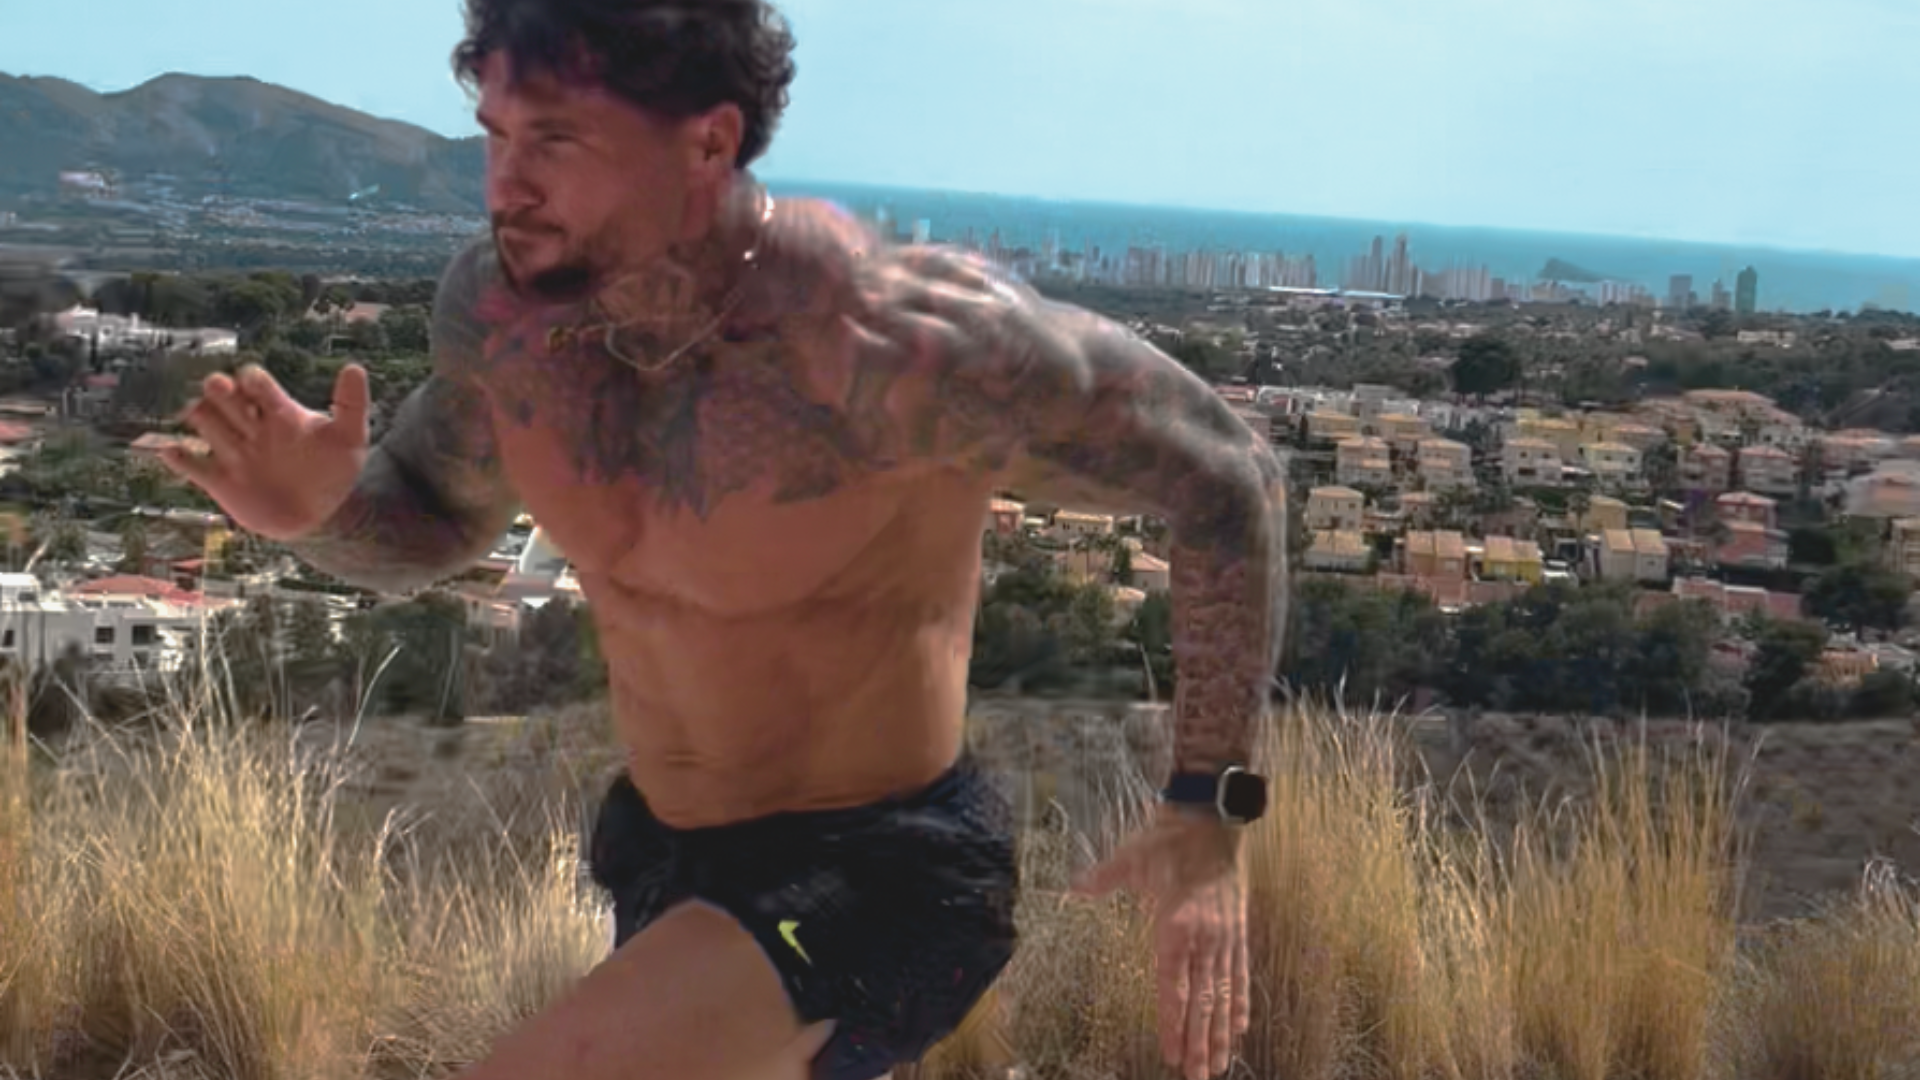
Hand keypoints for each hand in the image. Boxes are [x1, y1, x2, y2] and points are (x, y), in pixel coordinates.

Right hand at [159, 363, 370, 540]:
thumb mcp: (350, 437)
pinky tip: (172, 451)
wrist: (323, 515)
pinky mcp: (221, 480)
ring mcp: (234, 452)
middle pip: (224, 397)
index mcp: (280, 412)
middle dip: (219, 389)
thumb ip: (352, 404)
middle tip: (218, 387)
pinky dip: (178, 457)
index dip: (252, 380)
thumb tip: (355, 368)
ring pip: (204, 422)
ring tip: (197, 414)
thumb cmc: (335, 470)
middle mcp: (251, 426)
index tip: (253, 383)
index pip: (257, 384)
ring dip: (199, 415)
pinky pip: (192, 465)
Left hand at [1073, 806, 1249, 1079]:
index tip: (1172, 1054)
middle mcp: (1204, 939)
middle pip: (1202, 1001)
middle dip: (1199, 1043)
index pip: (1173, 986)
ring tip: (1220, 1064)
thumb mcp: (1131, 858)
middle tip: (1197, 1076)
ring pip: (1223, 995)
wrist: (1213, 817)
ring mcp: (1225, 936)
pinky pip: (1241, 973)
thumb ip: (1103, 879)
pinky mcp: (1238, 930)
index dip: (1173, 1024)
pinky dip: (1241, 1001)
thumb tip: (1073, 888)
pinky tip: (1241, 1027)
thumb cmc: (1169, 838)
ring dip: (1221, 1032)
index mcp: (1175, 926)